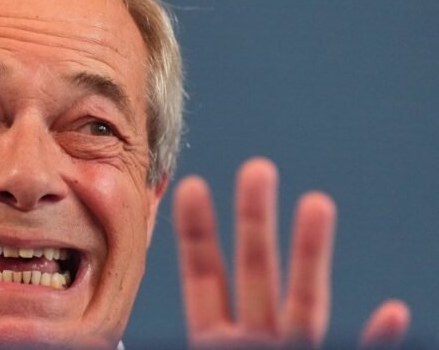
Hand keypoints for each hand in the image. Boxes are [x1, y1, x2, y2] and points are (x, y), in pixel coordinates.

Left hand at [173, 157, 409, 348]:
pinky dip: (377, 339)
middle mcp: (253, 341)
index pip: (204, 276)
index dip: (197, 232)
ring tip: (317, 202)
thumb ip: (164, 342)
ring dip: (312, 253)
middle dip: (255, 219)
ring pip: (305, 302)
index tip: (191, 184)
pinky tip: (392, 311)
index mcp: (212, 340)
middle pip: (256, 271)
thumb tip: (108, 317)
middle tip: (256, 167)